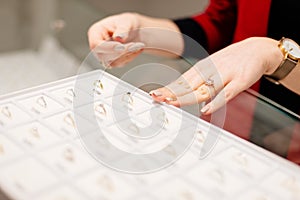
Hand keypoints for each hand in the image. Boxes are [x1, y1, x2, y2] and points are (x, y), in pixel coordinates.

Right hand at [88, 12, 144, 66]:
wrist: (135, 29)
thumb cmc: (127, 23)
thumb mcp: (126, 22)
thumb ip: (122, 29)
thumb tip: (119, 37)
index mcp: (96, 32)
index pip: (96, 44)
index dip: (108, 48)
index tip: (121, 47)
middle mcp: (98, 45)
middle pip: (103, 56)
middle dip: (120, 52)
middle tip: (134, 45)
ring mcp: (104, 54)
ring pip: (112, 62)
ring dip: (127, 55)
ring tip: (138, 46)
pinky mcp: (112, 61)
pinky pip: (120, 63)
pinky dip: (130, 57)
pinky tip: (138, 49)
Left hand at [150, 37, 282, 114]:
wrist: (257, 49)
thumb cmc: (230, 62)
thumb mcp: (210, 68)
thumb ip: (196, 82)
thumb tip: (179, 95)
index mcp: (202, 69)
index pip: (181, 81)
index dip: (168, 89)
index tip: (155, 96)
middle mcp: (210, 71)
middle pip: (188, 85)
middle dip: (172, 93)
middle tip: (157, 99)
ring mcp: (225, 75)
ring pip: (203, 89)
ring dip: (187, 97)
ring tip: (173, 104)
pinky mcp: (240, 81)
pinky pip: (227, 93)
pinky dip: (216, 101)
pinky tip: (206, 109)